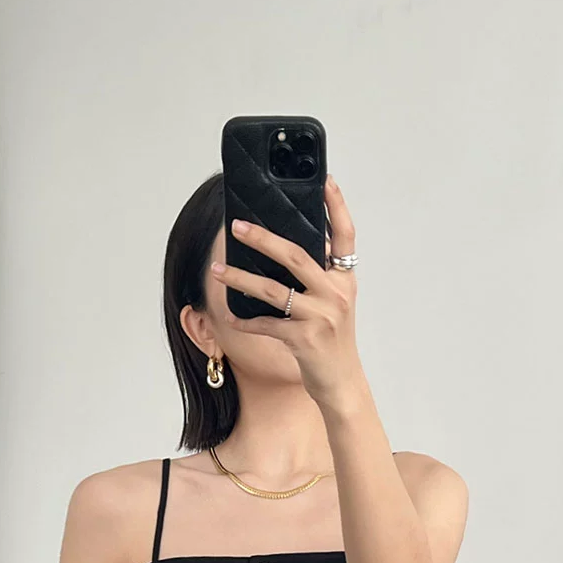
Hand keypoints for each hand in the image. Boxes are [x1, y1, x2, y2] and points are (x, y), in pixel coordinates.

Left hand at [211, 175, 364, 410]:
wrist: (342, 383)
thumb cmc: (332, 340)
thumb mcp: (334, 302)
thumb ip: (320, 274)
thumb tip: (283, 246)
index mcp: (345, 279)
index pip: (345, 235)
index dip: (337, 206)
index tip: (325, 179)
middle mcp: (336, 293)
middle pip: (295, 255)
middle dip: (262, 238)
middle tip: (236, 225)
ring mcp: (321, 317)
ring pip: (273, 290)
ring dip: (240, 278)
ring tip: (217, 270)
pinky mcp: (304, 340)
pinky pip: (266, 324)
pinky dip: (245, 320)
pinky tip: (229, 316)